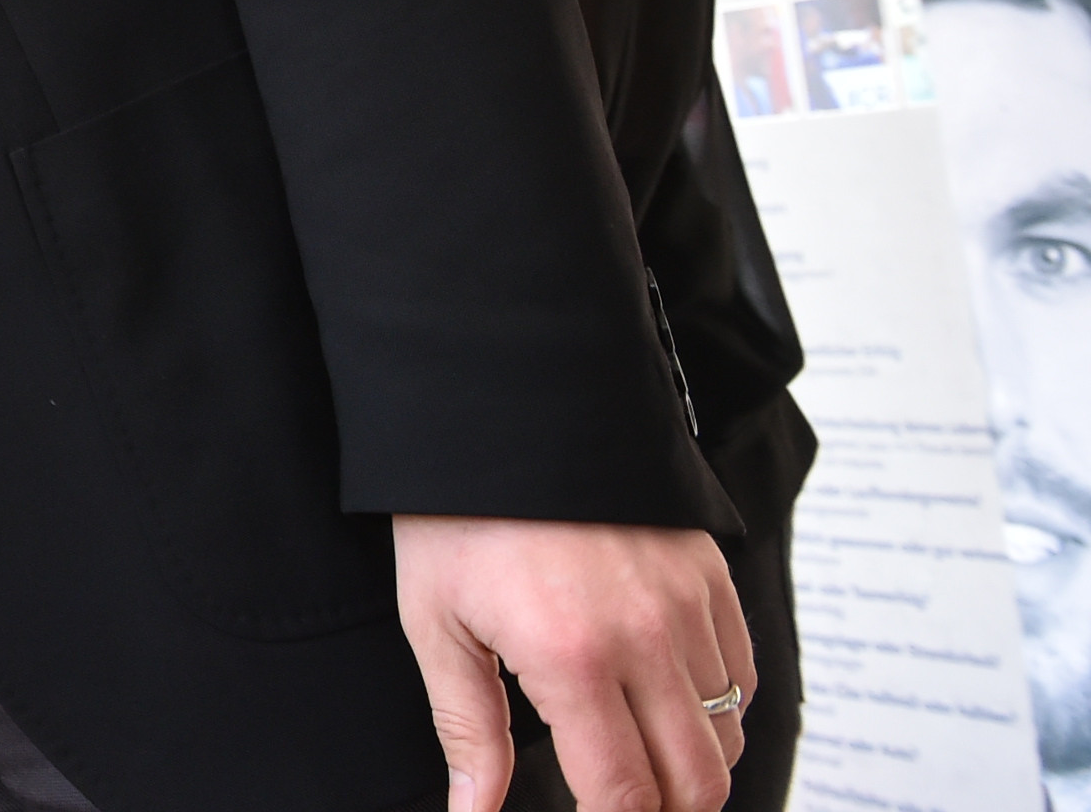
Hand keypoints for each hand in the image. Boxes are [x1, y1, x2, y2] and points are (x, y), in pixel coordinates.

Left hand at [395, 515, 751, 811]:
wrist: (499, 408)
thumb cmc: (454, 515)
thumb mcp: (437, 625)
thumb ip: (467, 730)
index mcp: (572, 656)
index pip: (624, 792)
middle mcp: (646, 636)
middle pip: (697, 780)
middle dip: (661, 807)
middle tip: (616, 797)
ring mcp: (688, 603)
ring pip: (728, 733)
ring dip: (690, 761)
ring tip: (635, 752)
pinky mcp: (710, 574)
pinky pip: (743, 674)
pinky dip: (716, 707)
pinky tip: (662, 699)